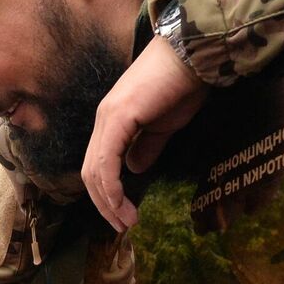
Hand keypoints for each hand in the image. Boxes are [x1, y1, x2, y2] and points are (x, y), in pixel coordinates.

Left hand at [81, 35, 208, 232]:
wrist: (194, 56)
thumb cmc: (183, 85)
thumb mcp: (164, 125)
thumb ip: (147, 146)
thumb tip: (134, 168)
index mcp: (113, 122)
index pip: (99, 165)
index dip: (108, 194)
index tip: (124, 216)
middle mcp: (104, 120)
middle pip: (90, 172)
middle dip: (105, 204)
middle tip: (122, 226)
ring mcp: (108, 117)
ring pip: (95, 169)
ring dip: (108, 201)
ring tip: (125, 222)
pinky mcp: (119, 117)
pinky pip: (106, 159)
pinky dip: (111, 185)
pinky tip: (120, 203)